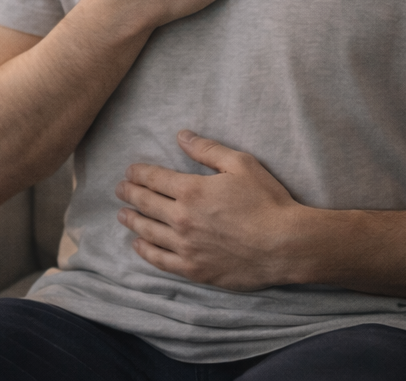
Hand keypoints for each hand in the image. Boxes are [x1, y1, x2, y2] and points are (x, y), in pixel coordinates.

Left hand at [116, 130, 307, 290]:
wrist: (286, 245)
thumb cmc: (267, 202)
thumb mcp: (241, 164)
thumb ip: (207, 149)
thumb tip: (181, 135)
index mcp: (191, 190)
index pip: (153, 179)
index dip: (138, 173)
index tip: (129, 171)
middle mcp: (182, 218)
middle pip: (145, 203)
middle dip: (129, 193)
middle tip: (119, 189)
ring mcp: (186, 246)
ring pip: (148, 231)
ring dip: (132, 220)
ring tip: (122, 214)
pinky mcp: (195, 269)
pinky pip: (160, 260)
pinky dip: (145, 251)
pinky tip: (139, 244)